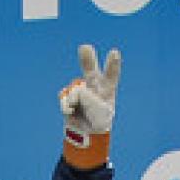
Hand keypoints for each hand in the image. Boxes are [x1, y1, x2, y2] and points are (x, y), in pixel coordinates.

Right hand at [59, 45, 121, 165]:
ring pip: (74, 90)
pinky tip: (71, 111)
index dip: (113, 64)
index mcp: (107, 87)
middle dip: (87, 58)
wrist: (86, 131)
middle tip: (85, 47)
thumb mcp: (100, 114)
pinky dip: (66, 106)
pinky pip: (64, 98)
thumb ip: (89, 100)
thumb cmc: (99, 121)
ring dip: (75, 102)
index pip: (111, 74)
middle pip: (90, 69)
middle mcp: (93, 84)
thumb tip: (75, 91)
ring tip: (81, 111)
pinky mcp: (67, 94)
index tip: (115, 52)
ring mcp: (79, 88)